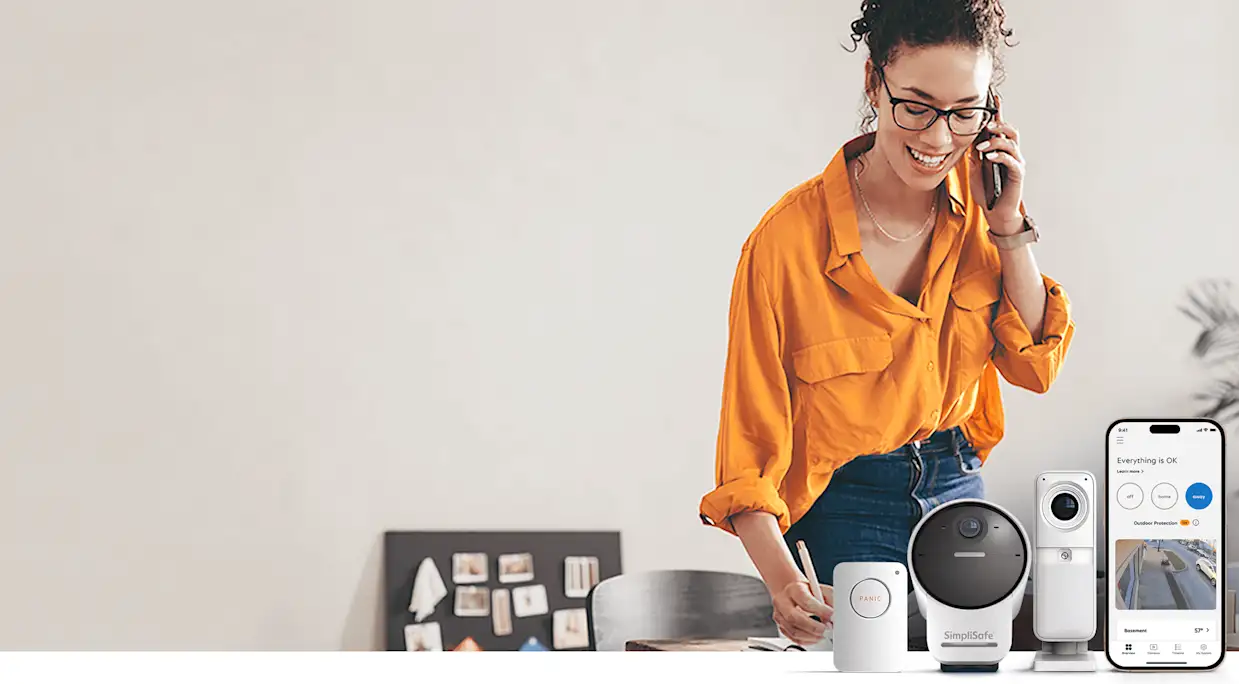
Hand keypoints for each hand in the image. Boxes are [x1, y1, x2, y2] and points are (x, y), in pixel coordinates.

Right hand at [771, 578, 833, 645]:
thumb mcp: (820, 589)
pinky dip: (807, 640)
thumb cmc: (807, 591)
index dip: (820, 610)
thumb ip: (830, 600)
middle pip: (794, 618)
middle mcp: (782, 602)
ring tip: (823, 634)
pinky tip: (816, 637)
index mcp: (793, 589)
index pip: (805, 601)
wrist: (793, 592)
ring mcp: (779, 615)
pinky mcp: (781, 626)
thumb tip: (837, 615)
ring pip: (793, 631)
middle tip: (827, 629)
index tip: (831, 615)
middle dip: (813, 627)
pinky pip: (793, 638)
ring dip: (811, 636)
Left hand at [969, 96, 1025, 234]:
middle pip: (1010, 131)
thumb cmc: (987, 191)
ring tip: (981, 147)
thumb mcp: (975, 171)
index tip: (993, 98)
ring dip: (995, 141)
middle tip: (985, 126)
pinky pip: (1011, 160)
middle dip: (998, 125)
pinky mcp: (1018, 174)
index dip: (998, 113)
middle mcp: (1011, 153)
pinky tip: (989, 158)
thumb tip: (968, 141)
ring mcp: (1016, 163)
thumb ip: (974, 156)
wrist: (995, 212)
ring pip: (1011, 143)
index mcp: (1001, 150)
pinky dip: (1000, 156)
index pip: (1000, 128)